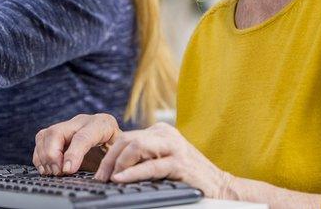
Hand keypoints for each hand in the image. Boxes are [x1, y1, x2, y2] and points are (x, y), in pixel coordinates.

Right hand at [33, 113, 120, 175]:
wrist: (116, 142)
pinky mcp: (58, 132)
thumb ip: (112, 161)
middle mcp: (82, 121)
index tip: (68, 171)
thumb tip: (102, 175)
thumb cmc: (118, 149)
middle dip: (53, 155)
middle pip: (57, 132)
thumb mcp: (121, 154)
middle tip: (57, 172)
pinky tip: (46, 168)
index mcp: (102, 124)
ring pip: (46, 134)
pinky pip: (41, 139)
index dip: (73, 154)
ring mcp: (68, 125)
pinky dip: (40, 156)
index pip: (83, 136)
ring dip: (44, 156)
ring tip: (52, 172)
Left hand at [94, 122, 233, 197]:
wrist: (221, 187)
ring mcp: (174, 147)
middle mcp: (166, 134)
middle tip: (100, 178)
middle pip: (127, 140)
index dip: (109, 154)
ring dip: (118, 163)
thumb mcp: (163, 161)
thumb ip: (143, 158)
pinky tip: (121, 180)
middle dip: (109, 159)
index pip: (126, 137)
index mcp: (160, 132)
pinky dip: (132, 174)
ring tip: (110, 178)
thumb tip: (112, 169)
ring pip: (136, 146)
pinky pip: (150, 166)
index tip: (100, 173)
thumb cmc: (188, 176)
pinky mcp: (180, 163)